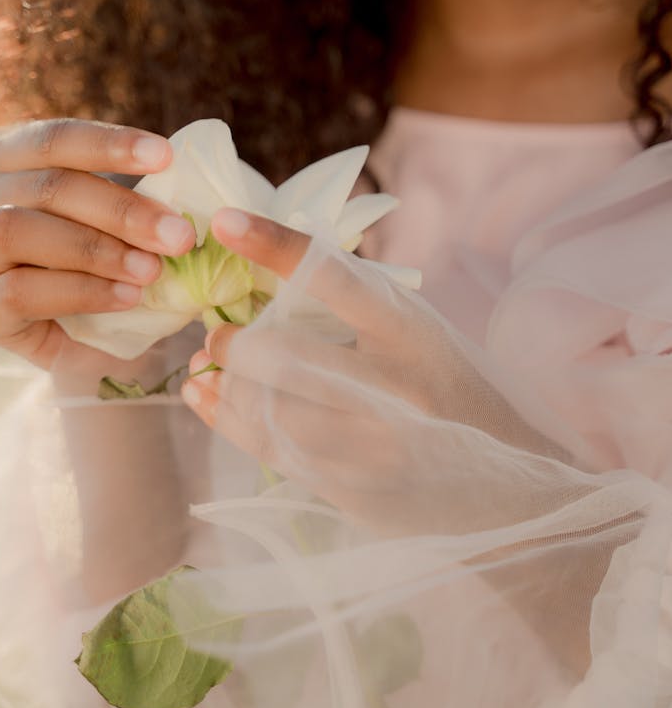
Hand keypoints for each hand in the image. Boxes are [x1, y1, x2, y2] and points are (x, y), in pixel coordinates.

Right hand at [0, 119, 195, 369]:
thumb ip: (141, 198)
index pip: (55, 139)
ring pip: (17, 231)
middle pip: (46, 187)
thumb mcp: (127, 223)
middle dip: (120, 210)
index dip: (109, 144)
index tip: (166, 156)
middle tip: (179, 234)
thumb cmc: (113, 263)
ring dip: (95, 249)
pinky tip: (127, 297)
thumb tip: (187, 179)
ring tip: (152, 270)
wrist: (96, 343)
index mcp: (14, 161)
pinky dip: (81, 292)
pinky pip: (19, 290)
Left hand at [181, 208, 568, 531]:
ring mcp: (372, 444)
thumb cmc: (445, 384)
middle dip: (236, 343)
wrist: (500, 479)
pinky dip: (227, 419)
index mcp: (411, 331)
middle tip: (216, 332)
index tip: (226, 220)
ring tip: (208, 368)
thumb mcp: (416, 330)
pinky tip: (208, 399)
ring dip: (224, 385)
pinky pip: (270, 450)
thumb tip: (264, 269)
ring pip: (268, 409)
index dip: (277, 246)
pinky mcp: (352, 487)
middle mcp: (394, 387)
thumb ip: (356, 303)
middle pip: (286, 356)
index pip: (335, 277)